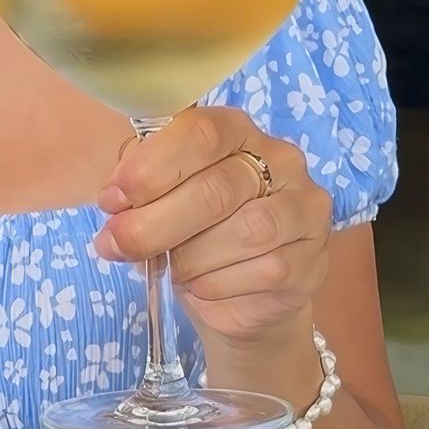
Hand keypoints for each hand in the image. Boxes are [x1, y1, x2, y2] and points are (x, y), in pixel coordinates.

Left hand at [93, 105, 331, 345]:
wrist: (239, 297)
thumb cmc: (193, 235)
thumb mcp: (159, 201)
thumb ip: (138, 188)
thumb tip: (115, 200)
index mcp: (237, 131)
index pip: (201, 132)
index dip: (151, 166)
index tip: (113, 198)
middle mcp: (281, 160)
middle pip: (217, 188)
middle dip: (155, 223)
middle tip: (117, 245)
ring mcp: (305, 208)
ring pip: (247, 231)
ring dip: (191, 258)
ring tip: (170, 270)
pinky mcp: (314, 258)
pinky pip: (268, 270)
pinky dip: (221, 284)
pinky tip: (203, 286)